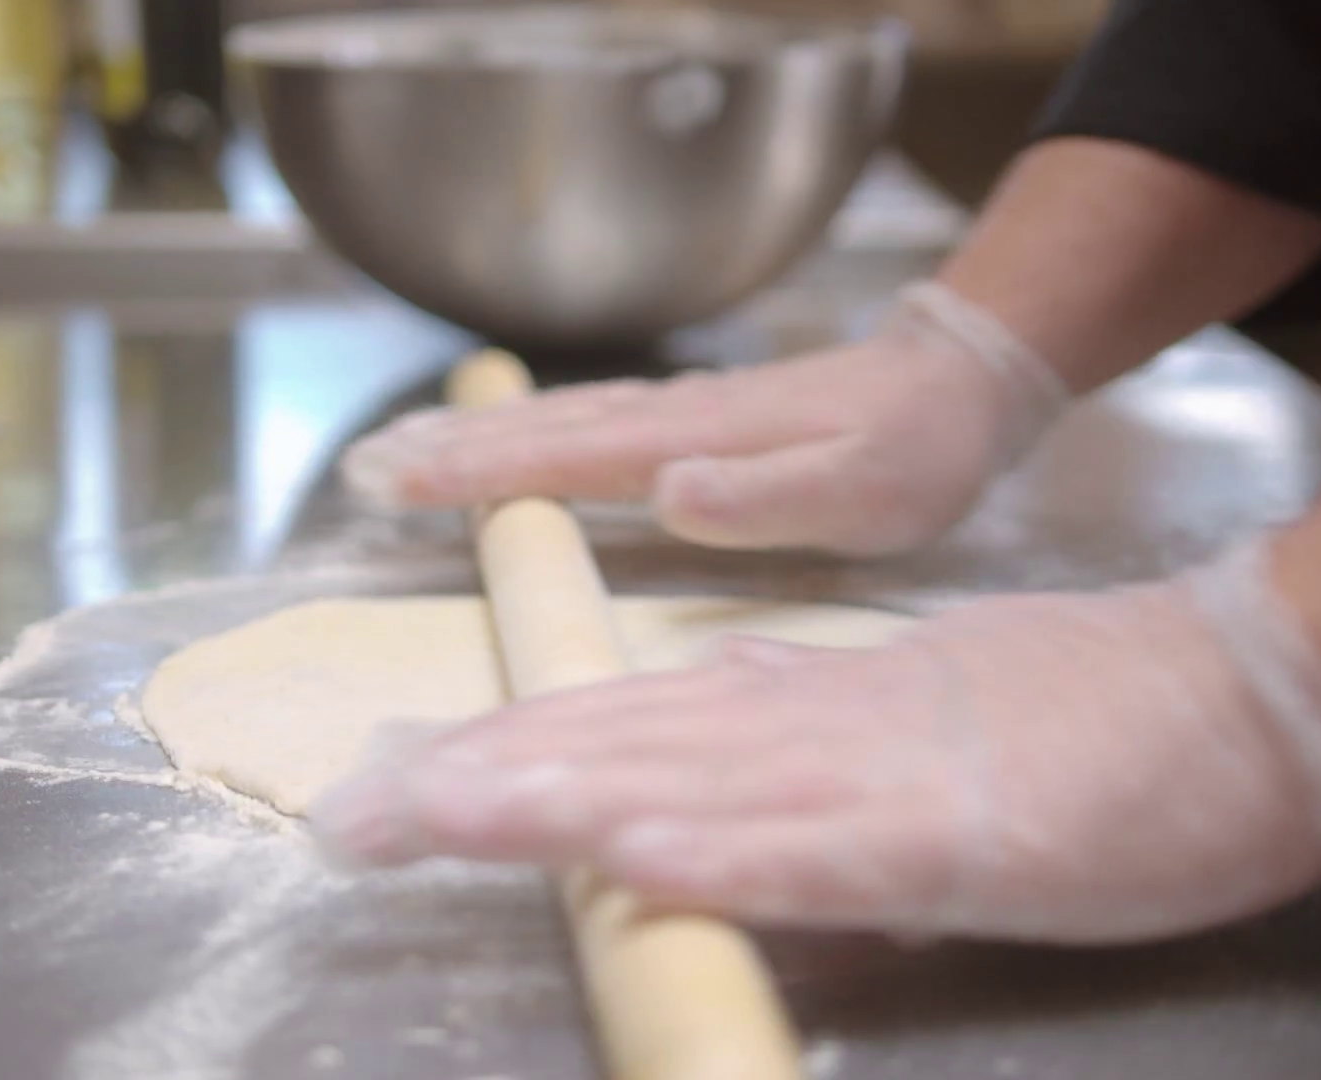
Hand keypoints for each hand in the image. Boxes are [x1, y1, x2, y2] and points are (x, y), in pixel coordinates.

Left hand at [311, 543, 1320, 942]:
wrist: (1233, 695)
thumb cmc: (1077, 719)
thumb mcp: (908, 715)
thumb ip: (797, 721)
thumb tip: (698, 713)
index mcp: (793, 707)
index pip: (617, 726)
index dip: (497, 757)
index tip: (390, 786)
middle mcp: (806, 727)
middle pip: (616, 747)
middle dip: (476, 784)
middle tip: (350, 813)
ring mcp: (874, 775)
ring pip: (684, 782)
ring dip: (553, 799)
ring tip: (434, 813)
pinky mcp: (952, 835)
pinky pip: (819, 851)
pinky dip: (720, 852)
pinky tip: (635, 854)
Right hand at [341, 284, 1068, 555]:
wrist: (959, 383)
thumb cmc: (915, 453)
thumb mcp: (866, 490)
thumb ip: (770, 494)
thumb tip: (669, 490)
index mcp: (697, 444)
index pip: (567, 458)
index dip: (479, 474)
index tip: (396, 484)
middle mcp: (675, 421)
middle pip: (542, 429)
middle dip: (450, 450)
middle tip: (361, 469)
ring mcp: (682, 415)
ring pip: (560, 420)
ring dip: (478, 435)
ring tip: (402, 451)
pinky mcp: (697, 421)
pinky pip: (591, 424)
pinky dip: (533, 431)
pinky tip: (511, 441)